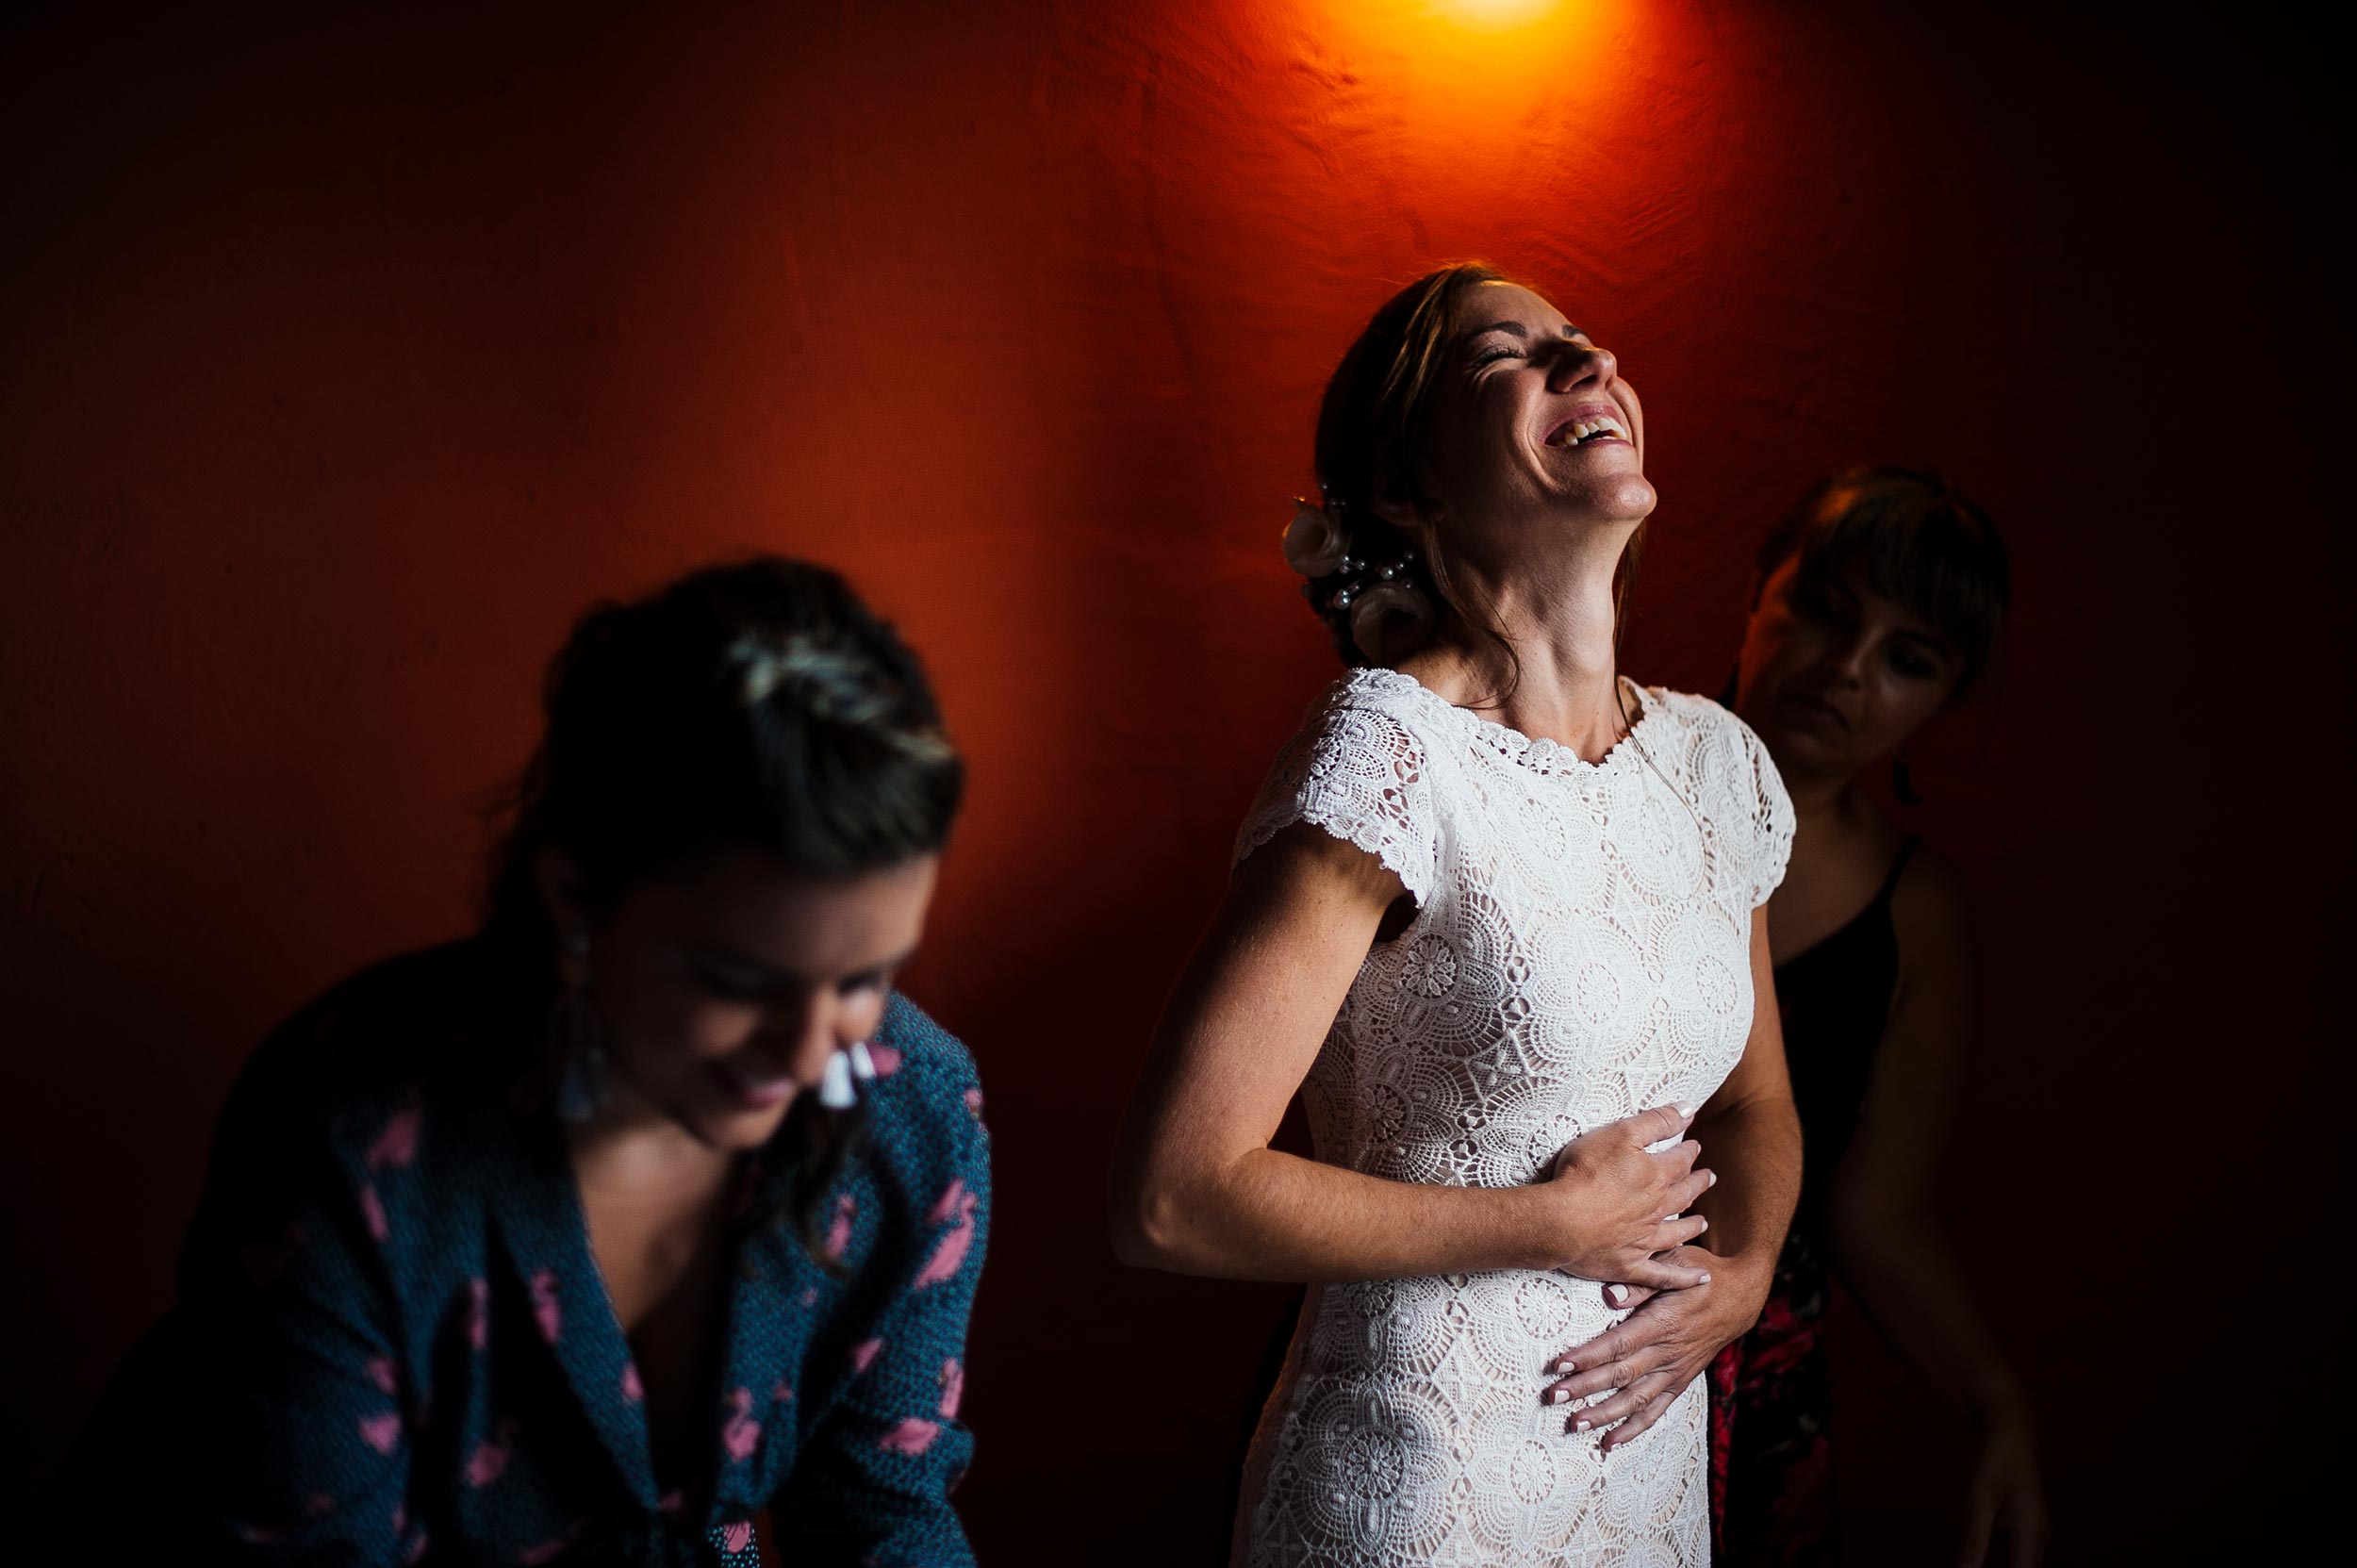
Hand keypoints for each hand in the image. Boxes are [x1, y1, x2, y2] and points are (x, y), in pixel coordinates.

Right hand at [1535, 1104, 1715, 1289]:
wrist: (1561, 1220)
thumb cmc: (1585, 1172)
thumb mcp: (1621, 1133)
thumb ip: (1657, 1121)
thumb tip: (1689, 1109)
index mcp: (1655, 1176)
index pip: (1679, 1161)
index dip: (1688, 1152)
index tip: (1695, 1147)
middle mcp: (1656, 1209)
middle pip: (1683, 1195)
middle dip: (1697, 1184)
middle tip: (1708, 1179)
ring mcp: (1644, 1240)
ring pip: (1677, 1233)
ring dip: (1691, 1226)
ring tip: (1702, 1222)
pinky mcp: (1629, 1265)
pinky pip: (1663, 1276)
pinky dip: (1683, 1278)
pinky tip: (1700, 1279)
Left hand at [1538, 1245, 1753, 1450]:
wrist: (1740, 1297)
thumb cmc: (1701, 1275)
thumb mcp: (1675, 1264)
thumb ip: (1641, 1284)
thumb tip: (1608, 1295)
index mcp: (1662, 1322)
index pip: (1618, 1344)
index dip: (1588, 1356)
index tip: (1559, 1364)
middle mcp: (1667, 1352)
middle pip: (1620, 1375)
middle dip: (1584, 1388)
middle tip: (1552, 1397)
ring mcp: (1675, 1370)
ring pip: (1635, 1399)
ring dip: (1603, 1414)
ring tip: (1574, 1424)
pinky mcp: (1680, 1381)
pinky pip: (1656, 1410)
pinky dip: (1633, 1428)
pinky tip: (1609, 1442)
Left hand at [1959, 1401, 2043, 1566]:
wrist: (2010, 1426)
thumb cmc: (1994, 1458)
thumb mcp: (1978, 1497)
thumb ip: (1974, 1538)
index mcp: (2031, 1531)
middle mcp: (2038, 1536)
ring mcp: (2033, 1532)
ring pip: (2019, 1566)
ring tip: (1971, 1566)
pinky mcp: (2022, 1527)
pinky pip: (2014, 1557)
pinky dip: (2001, 1564)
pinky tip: (1976, 1564)